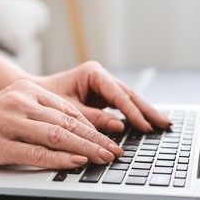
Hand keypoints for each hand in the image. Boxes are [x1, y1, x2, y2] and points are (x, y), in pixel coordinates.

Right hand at [0, 80, 122, 168]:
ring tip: (105, 157)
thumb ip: (45, 113)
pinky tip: (78, 161)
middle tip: (116, 150)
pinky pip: (37, 152)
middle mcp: (22, 102)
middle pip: (69, 122)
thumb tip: (78, 130)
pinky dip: (61, 158)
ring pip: (58, 135)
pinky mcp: (0, 143)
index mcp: (29, 90)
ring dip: (86, 148)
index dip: (93, 126)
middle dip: (97, 138)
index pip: (70, 110)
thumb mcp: (18, 105)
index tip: (110, 137)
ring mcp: (10, 122)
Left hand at [37, 61, 170, 132]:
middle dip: (147, 110)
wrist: (34, 93)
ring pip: (129, 98)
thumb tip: (120, 127)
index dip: (133, 112)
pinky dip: (133, 114)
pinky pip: (122, 104)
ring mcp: (103, 85)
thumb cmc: (46, 98)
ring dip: (144, 112)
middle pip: (129, 94)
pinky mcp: (103, 95)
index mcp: (92, 73)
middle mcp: (101, 77)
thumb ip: (94, 118)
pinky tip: (146, 122)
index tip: (145, 126)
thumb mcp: (69, 109)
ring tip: (162, 124)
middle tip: (165, 124)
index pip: (118, 94)